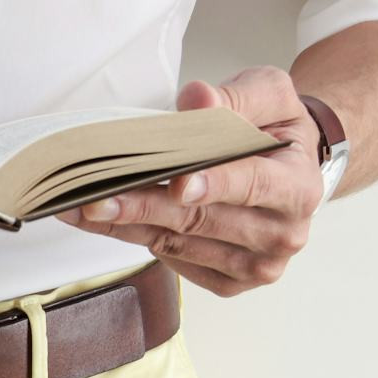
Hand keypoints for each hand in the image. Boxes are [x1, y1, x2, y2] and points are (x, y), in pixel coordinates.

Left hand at [57, 66, 324, 296]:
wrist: (288, 168)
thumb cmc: (275, 130)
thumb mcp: (269, 95)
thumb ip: (236, 97)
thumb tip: (199, 100)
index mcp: (298, 187)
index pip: (253, 185)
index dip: (213, 184)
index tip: (176, 183)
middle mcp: (282, 235)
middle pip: (201, 220)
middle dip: (144, 207)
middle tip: (95, 197)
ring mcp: (255, 266)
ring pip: (177, 244)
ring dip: (125, 226)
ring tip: (79, 207)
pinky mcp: (228, 282)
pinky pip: (172, 261)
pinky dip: (134, 238)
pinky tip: (103, 221)